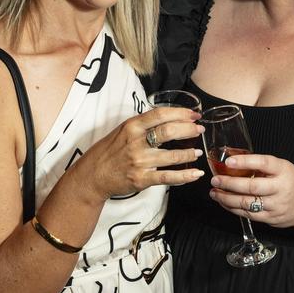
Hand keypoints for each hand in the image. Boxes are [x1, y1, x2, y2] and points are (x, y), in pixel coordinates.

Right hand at [72, 107, 203, 201]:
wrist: (93, 175)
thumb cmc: (109, 151)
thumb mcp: (123, 130)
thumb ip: (144, 124)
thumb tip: (170, 118)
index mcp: (132, 126)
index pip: (161, 114)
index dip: (181, 113)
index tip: (194, 114)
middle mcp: (136, 142)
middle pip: (169, 131)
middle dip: (189, 130)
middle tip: (199, 130)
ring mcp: (139, 161)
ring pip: (172, 156)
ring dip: (189, 154)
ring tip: (198, 152)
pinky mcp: (141, 179)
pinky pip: (168, 177)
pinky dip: (184, 176)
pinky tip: (195, 174)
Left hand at [209, 152, 293, 227]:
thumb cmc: (290, 181)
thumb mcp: (281, 167)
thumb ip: (261, 165)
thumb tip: (233, 161)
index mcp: (283, 170)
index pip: (264, 163)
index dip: (245, 162)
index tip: (229, 161)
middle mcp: (281, 188)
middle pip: (252, 187)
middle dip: (230, 183)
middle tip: (215, 180)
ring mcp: (276, 205)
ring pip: (247, 203)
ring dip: (227, 198)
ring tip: (214, 192)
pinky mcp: (271, 219)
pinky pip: (248, 215)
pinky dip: (233, 208)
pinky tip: (224, 202)